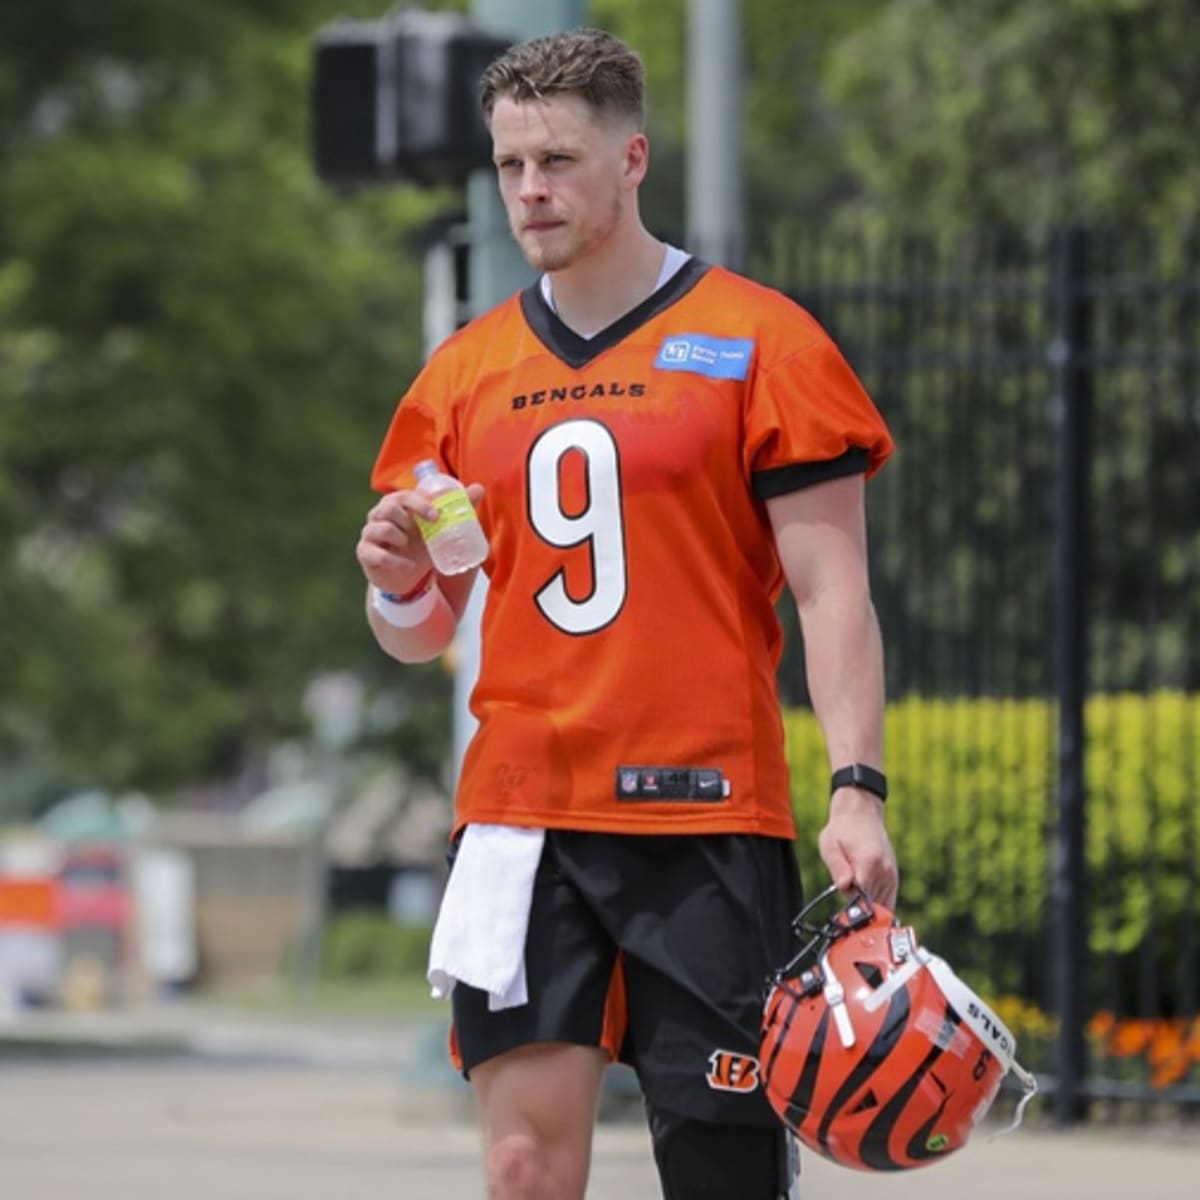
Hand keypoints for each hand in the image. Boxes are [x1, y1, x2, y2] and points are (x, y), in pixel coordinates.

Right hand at [355, 483, 485, 593]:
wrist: (405, 576)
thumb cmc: (420, 546)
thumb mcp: (439, 530)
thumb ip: (458, 509)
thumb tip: (479, 488)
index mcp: (397, 505)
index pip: (404, 495)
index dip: (419, 504)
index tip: (435, 517)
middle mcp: (379, 515)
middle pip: (388, 507)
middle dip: (408, 520)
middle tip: (419, 533)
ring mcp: (370, 533)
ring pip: (382, 528)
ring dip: (400, 539)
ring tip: (409, 547)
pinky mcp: (365, 553)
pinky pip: (377, 554)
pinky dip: (395, 561)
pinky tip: (407, 566)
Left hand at [817, 788, 898, 910]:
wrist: (860, 813)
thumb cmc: (841, 829)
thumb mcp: (829, 845)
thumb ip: (837, 867)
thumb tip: (845, 887)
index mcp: (869, 863)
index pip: (862, 899)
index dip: (849, 906)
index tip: (842, 909)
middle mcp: (884, 871)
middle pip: (870, 905)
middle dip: (856, 905)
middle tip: (845, 891)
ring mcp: (891, 875)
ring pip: (880, 906)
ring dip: (866, 904)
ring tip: (853, 885)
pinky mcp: (893, 878)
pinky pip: (888, 902)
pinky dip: (877, 905)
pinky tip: (864, 896)